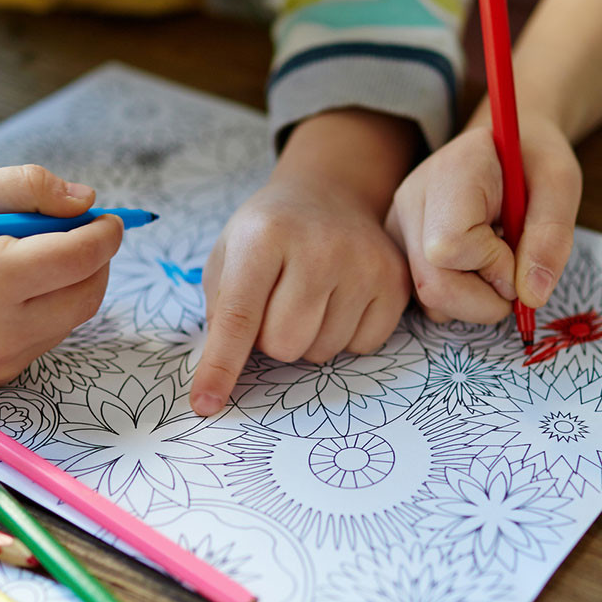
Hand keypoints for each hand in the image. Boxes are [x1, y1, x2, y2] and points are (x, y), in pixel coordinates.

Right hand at [0, 164, 123, 385]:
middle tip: (87, 234)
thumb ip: (30, 187)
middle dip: (97, 262)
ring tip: (40, 257)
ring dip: (72, 286)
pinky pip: (45, 338)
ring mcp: (0, 360)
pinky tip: (16, 291)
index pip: (80, 257)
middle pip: (87, 295)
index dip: (105, 235)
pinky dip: (48, 310)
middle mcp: (1, 330)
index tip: (112, 219)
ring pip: (70, 319)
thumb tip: (86, 202)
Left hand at [190, 110, 415, 415]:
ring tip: (310, 297)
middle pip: (284, 345)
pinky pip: (361, 347)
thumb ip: (220, 312)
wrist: (328, 197)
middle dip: (271, 340)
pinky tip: (340, 300)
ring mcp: (363, 263)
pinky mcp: (394, 282)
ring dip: (308, 338)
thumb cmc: (270, 235)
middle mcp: (318, 247)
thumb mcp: (229, 255)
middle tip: (277, 304)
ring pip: (322, 351)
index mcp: (265, 235)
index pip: (239, 316)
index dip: (221, 366)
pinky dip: (344, 336)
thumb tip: (219, 378)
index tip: (207, 404)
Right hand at [385, 114, 581, 322]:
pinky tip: (474, 267)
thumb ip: (552, 237)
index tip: (518, 247)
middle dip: (485, 299)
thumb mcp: (560, 185)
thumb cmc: (532, 161)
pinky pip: (425, 299)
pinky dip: (459, 297)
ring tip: (493, 262)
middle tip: (513, 275)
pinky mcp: (398, 249)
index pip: (450, 246)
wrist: (501, 148)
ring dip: (474, 301)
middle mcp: (411, 199)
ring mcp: (398, 226)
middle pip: (433, 285)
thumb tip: (531, 297)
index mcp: (451, 171)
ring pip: (428, 300)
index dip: (492, 265)